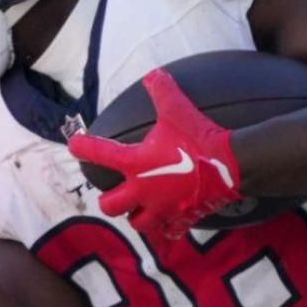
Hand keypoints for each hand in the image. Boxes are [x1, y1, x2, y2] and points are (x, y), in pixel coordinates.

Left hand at [67, 70, 240, 238]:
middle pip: (112, 206)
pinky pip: (169, 231)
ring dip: (135, 216)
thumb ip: (162, 91)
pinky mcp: (182, 217)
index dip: (83, 148)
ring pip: (138, 223)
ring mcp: (162, 207)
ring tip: (139, 209)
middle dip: (109, 200)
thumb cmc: (199, 137)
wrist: (231, 163)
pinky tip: (169, 224)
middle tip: (114, 193)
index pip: (99, 154)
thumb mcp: (178, 109)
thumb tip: (153, 75)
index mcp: (135, 163)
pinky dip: (167, 229)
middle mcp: (143, 190)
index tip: (74, 146)